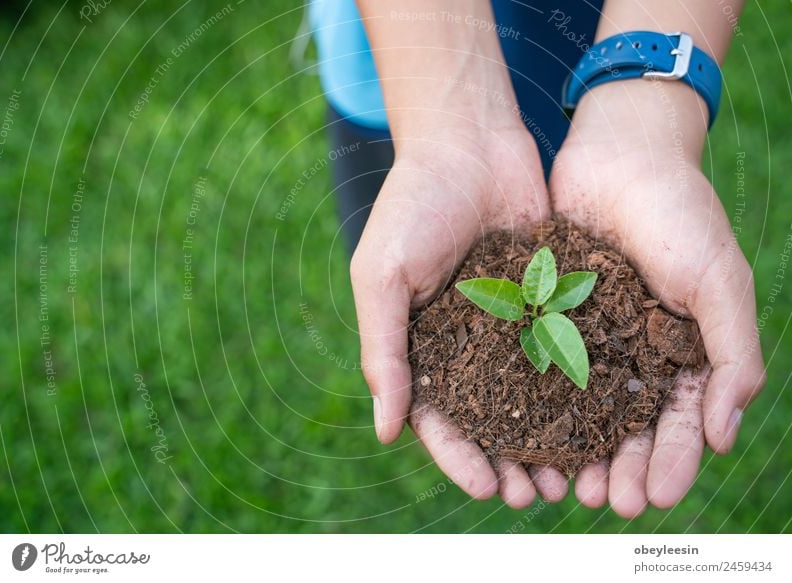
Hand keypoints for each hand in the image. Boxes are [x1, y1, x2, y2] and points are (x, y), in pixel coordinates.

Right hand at [351, 121, 564, 506]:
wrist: (468, 141)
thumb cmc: (412, 205)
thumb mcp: (382, 276)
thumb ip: (383, 351)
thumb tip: (387, 432)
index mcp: (420, 344)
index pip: (437, 417)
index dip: (458, 456)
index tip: (484, 487)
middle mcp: (466, 342)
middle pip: (489, 418)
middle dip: (508, 460)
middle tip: (534, 496)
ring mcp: (509, 322)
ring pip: (532, 395)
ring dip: (548, 439)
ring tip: (571, 476)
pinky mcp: (549, 298)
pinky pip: (563, 349)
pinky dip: (579, 387)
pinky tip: (602, 419)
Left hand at [548, 80, 765, 516]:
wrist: (619, 152)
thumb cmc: (679, 212)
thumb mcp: (719, 280)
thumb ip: (732, 351)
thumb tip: (726, 434)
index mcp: (681, 348)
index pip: (680, 419)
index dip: (672, 460)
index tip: (656, 496)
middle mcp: (632, 349)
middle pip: (627, 424)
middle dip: (621, 466)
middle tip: (608, 501)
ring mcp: (587, 333)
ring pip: (578, 405)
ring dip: (574, 448)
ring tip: (562, 484)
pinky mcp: (545, 313)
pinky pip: (536, 364)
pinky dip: (530, 401)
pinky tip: (518, 433)